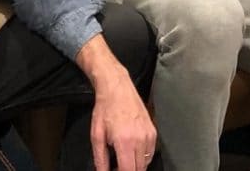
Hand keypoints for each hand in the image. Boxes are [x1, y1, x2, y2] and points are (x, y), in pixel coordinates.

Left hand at [76, 35, 156, 169]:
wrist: (117, 87)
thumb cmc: (105, 109)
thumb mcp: (96, 135)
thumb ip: (100, 159)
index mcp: (125, 141)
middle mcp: (140, 139)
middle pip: (139, 169)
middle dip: (128, 170)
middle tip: (116, 166)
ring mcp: (149, 134)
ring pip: (146, 162)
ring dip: (136, 165)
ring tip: (123, 158)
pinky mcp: (153, 130)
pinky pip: (151, 152)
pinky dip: (143, 156)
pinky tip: (132, 150)